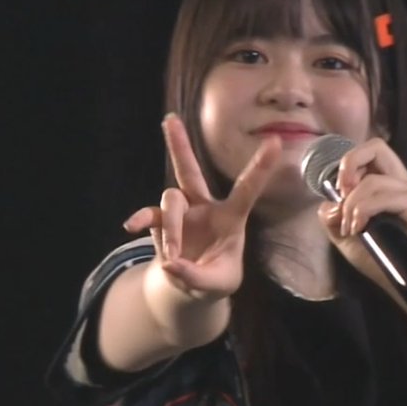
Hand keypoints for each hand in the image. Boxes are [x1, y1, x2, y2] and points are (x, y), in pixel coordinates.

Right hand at [122, 114, 281, 301]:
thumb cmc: (215, 279)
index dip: (260, 167)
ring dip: (172, 229)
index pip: (246, 189)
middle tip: (170, 119)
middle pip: (190, 171)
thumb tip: (171, 263)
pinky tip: (131, 227)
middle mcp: (203, 207)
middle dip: (179, 146)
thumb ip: (197, 276)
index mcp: (230, 217)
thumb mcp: (217, 284)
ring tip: (174, 258)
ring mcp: (180, 213)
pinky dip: (140, 220)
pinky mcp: (160, 224)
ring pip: (170, 201)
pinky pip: (148, 216)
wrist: (192, 286)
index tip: (275, 141)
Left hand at [317, 137, 406, 309]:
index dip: (349, 162)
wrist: (403, 283)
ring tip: (350, 227)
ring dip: (352, 204)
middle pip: (377, 146)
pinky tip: (359, 229)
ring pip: (373, 180)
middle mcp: (404, 181)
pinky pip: (383, 197)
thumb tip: (328, 204)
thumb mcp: (344, 235)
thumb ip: (332, 216)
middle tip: (343, 193)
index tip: (339, 191)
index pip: (370, 151)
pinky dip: (363, 211)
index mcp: (389, 182)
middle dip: (350, 165)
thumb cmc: (378, 258)